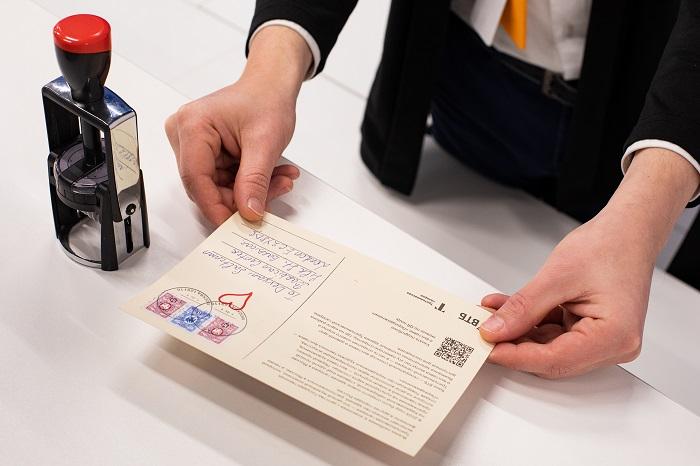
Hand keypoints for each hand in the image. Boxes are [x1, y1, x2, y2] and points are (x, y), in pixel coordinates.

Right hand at [165, 26, 311, 224]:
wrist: (271, 86)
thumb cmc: (266, 99)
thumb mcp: (265, 143)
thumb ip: (255, 181)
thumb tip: (248, 211)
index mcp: (193, 125)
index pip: (196, 179)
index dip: (215, 206)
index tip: (235, 223)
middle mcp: (185, 134)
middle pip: (206, 186)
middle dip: (242, 196)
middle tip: (274, 192)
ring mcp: (193, 144)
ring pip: (218, 186)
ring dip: (251, 189)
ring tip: (280, 179)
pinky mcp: (205, 153)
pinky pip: (224, 180)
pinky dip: (249, 182)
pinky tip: (272, 175)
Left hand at [479, 148, 699, 377]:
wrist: (627, 230)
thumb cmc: (610, 246)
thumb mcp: (556, 277)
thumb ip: (523, 308)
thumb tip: (495, 331)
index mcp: (615, 336)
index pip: (555, 360)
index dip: (516, 356)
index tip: (487, 348)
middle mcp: (613, 345)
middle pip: (552, 359)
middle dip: (514, 344)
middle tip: (482, 332)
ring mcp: (602, 339)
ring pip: (548, 347)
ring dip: (517, 331)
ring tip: (490, 313)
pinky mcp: (590, 329)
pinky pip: (552, 332)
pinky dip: (529, 322)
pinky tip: (506, 308)